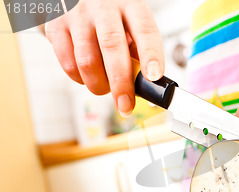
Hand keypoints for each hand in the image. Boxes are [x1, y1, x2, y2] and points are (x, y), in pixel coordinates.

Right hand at [44, 0, 163, 115]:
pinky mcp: (56, 26)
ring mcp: (78, 16)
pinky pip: (68, 64)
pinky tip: (88, 76)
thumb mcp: (130, 25)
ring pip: (87, 60)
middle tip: (125, 105)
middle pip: (112, 45)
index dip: (151, 55)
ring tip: (105, 88)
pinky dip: (80, 79)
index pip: (145, 30)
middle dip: (121, 82)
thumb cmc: (111, 17)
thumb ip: (138, 52)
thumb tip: (146, 87)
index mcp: (130, 5)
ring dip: (99, 85)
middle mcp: (103, 7)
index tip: (154, 77)